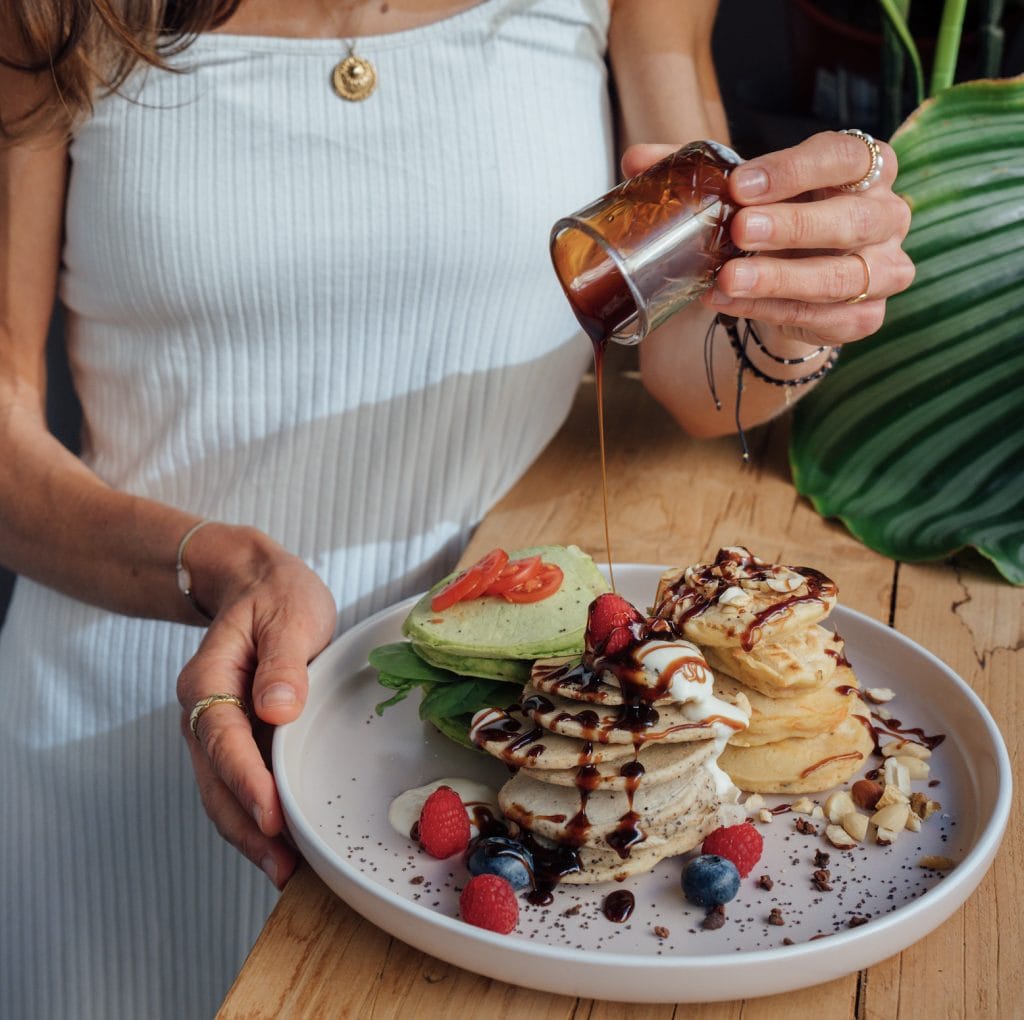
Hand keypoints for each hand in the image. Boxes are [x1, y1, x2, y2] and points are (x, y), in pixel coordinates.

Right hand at [176, 525, 336, 886]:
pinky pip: (238, 784)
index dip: (247, 782)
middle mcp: (202, 712)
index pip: (223, 739)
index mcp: (208, 679)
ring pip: (221, 792)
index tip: (272, 818)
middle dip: (245, 828)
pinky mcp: (236, 738)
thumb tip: (277, 709)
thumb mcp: (288, 615)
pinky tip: (283, 840)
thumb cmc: (276, 596)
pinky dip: (256, 815)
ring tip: (286, 869)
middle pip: (214, 781)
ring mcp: (216, 729)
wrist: (256, 584)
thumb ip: (283, 661)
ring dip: (249, 833)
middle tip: (283, 867)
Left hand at [701, 130, 914, 345]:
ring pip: (841, 277)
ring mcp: (884, 269)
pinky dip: (773, 311)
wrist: (794, 279)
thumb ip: (698, 170)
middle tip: (740, 229)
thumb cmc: (777, 216)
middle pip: (851, 219)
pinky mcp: (866, 315)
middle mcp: (887, 216)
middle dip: (793, 225)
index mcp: (867, 168)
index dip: (795, 169)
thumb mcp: (745, 188)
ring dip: (781, 278)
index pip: (844, 157)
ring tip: (728, 278)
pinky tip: (732, 303)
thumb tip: (636, 159)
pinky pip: (824, 317)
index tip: (741, 183)